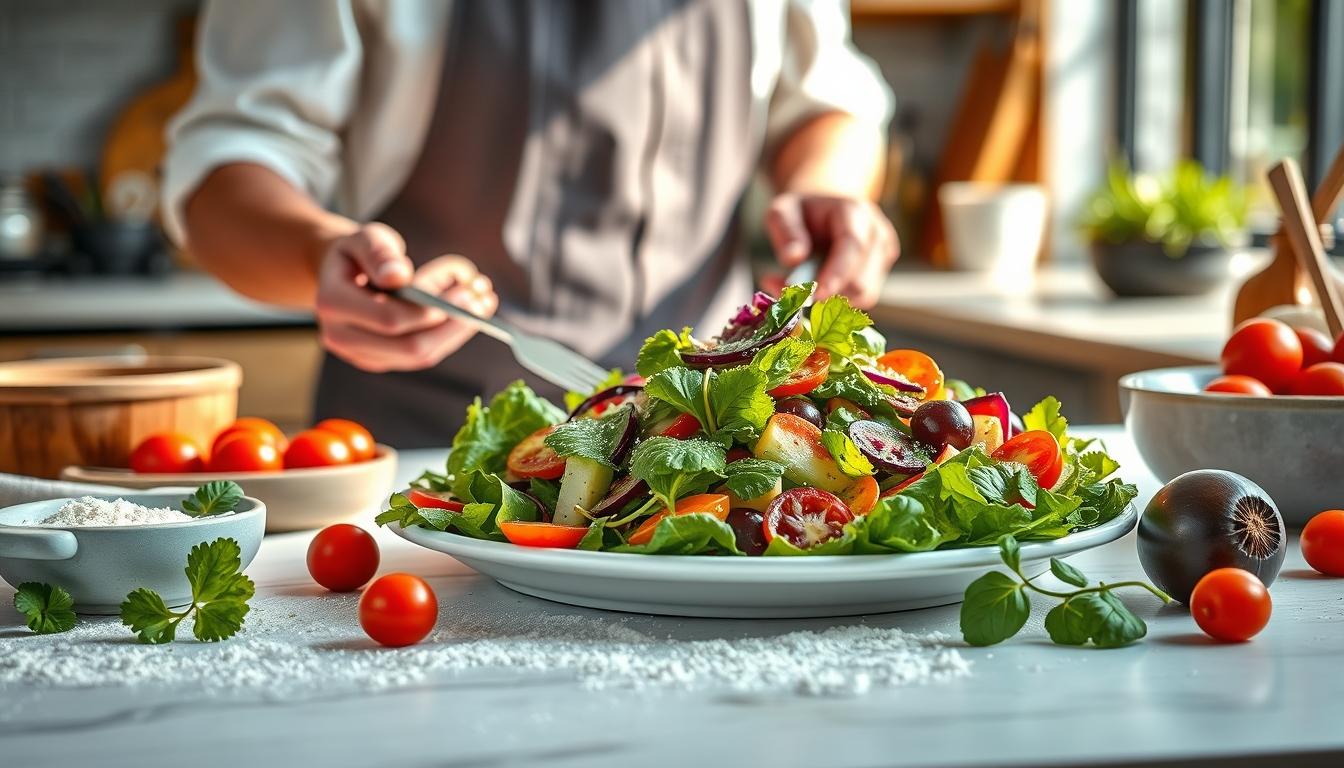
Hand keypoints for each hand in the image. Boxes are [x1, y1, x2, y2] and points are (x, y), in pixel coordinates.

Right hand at [314, 223, 498, 371]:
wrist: (342, 273)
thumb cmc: (359, 252)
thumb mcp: (366, 237)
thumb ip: (380, 252)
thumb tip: (398, 277)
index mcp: (332, 303)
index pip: (389, 318)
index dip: (429, 308)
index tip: (464, 290)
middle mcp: (341, 337)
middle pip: (409, 347)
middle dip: (451, 325)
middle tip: (483, 301)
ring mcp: (361, 354)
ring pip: (419, 357)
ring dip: (456, 333)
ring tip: (484, 305)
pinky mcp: (381, 360)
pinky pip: (421, 356)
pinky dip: (448, 337)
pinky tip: (469, 316)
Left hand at [762, 193, 898, 307]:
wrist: (823, 213)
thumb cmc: (802, 213)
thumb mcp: (783, 212)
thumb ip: (786, 232)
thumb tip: (793, 258)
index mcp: (855, 212)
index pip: (853, 246)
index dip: (836, 274)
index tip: (815, 295)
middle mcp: (877, 233)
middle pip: (862, 279)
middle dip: (829, 293)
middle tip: (793, 295)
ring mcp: (884, 254)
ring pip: (863, 295)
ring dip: (832, 299)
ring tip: (804, 286)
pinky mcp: (881, 272)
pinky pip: (862, 298)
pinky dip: (838, 300)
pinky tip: (821, 287)